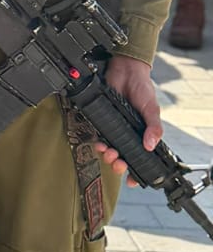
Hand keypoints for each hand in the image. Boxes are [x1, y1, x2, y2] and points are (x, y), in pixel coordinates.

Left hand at [92, 56, 161, 183]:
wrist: (125, 70)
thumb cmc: (142, 89)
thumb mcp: (152, 109)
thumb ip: (153, 127)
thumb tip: (150, 146)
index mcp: (143, 134)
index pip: (140, 157)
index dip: (136, 172)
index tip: (132, 181)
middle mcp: (129, 133)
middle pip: (123, 157)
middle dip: (119, 164)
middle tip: (118, 163)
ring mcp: (115, 126)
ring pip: (110, 149)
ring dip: (108, 155)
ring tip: (108, 152)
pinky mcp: (103, 118)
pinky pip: (99, 134)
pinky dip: (98, 142)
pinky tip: (99, 143)